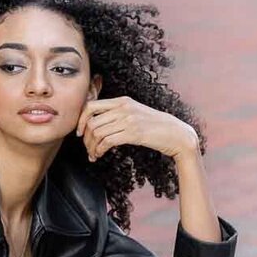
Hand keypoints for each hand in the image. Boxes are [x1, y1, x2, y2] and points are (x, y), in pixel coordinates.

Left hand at [76, 95, 198, 162]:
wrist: (177, 134)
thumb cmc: (156, 127)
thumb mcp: (136, 113)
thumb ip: (119, 114)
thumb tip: (99, 123)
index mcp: (122, 100)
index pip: (91, 106)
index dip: (81, 120)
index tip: (79, 132)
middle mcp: (124, 107)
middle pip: (92, 121)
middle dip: (85, 138)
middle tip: (87, 148)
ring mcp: (129, 120)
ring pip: (97, 132)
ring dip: (91, 147)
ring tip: (93, 155)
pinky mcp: (133, 133)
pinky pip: (107, 141)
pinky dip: (99, 150)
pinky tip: (99, 155)